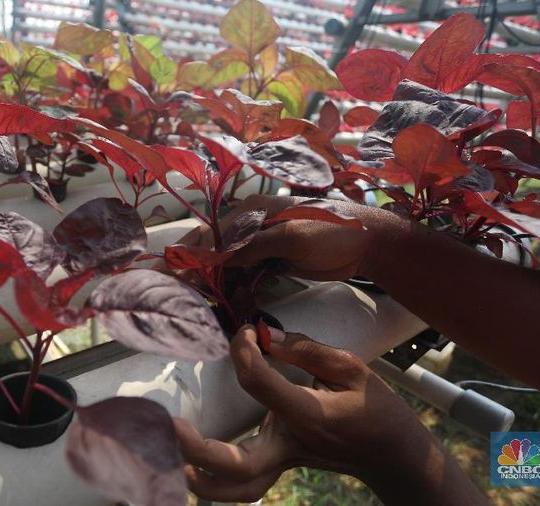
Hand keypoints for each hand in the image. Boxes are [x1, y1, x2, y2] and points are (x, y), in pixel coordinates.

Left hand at [173, 325, 486, 504]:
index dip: (244, 351)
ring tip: (170, 461)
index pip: (259, 383)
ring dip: (202, 481)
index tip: (245, 331)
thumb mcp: (353, 368)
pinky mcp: (279, 466)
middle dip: (199, 450)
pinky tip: (189, 466)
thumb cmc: (375, 408)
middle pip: (239, 465)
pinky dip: (215, 483)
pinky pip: (244, 484)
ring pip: (240, 489)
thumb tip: (266, 336)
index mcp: (310, 416)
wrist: (393, 454)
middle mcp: (291, 445)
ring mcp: (284, 462)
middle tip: (171, 427)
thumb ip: (307, 350)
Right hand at [177, 195, 403, 280]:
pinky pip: (244, 274)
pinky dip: (235, 287)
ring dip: (214, 283)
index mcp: (251, 211)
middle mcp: (250, 226)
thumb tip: (215, 258)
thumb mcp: (290, 237)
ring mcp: (260, 245)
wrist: (368, 243)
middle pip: (214, 250)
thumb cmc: (331, 229)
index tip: (171, 276)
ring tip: (198, 303)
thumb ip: (252, 246)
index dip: (189, 254)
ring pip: (227, 265)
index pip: (210, 233)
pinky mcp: (271, 261)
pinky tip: (227, 302)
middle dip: (196, 271)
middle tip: (179, 295)